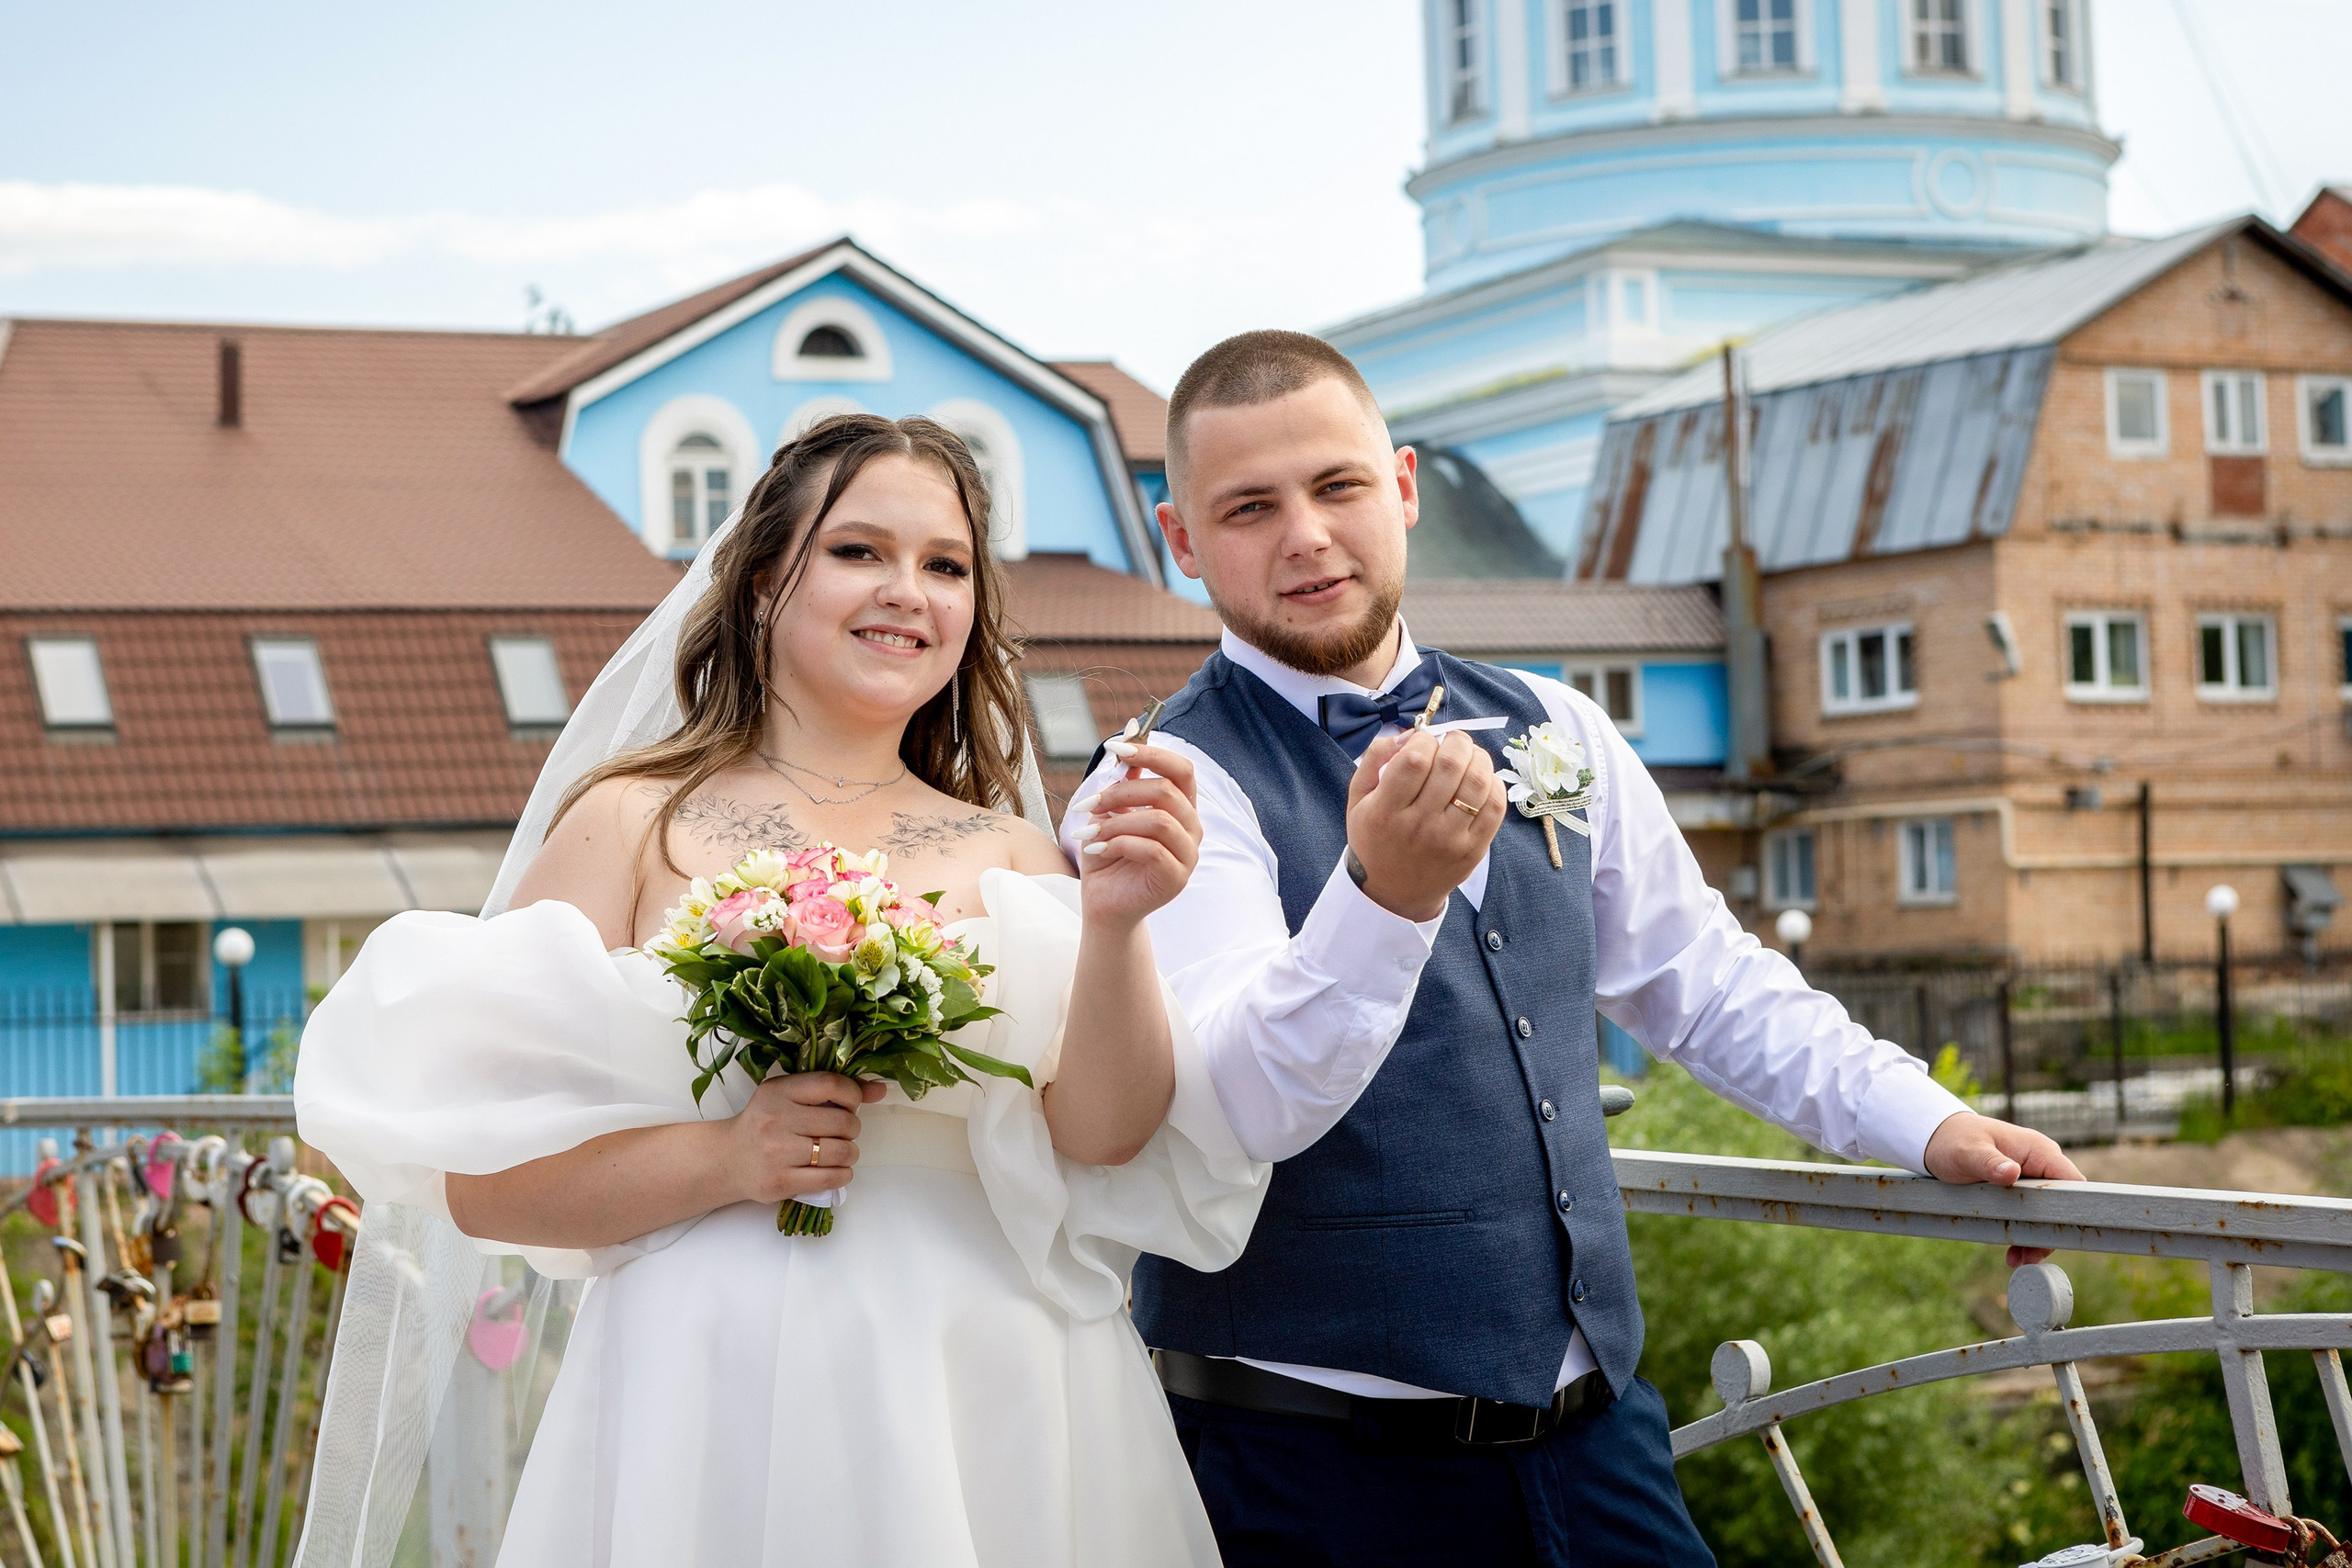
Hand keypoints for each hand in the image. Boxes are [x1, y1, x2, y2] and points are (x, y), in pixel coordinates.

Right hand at [722, 1072, 885, 1205]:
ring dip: (851, 1153)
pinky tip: (835, 1169)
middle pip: (842, 1122)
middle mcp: (776, 1119)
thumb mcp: (788, 1096)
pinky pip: (831, 1178)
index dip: (853, 1094)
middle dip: (852, 1128)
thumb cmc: (764, 1123)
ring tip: (841, 1151)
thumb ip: (832, 1089)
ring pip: (841, 1151)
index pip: (831, 1084)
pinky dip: (843, 1174)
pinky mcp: (780, 1181)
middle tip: (843, 1132)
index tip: (852, 1104)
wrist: (727, 1159)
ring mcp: (777, 1152)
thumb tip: (880, 1089)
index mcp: (778, 1091)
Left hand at [1071, 738, 1201, 929]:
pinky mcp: (1176, 879)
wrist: (1104, 903)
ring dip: (1114, 822)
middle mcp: (1192, 829)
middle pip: (1166, 791)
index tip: (1114, 748)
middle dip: (1119, 793)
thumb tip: (1130, 728)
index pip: (1181, 769)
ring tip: (1087, 833)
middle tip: (1085, 804)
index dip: (1151, 753)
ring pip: (1158, 820)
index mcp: (1181, 808)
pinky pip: (1151, 850)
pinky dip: (1118, 844)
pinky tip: (1096, 849)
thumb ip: (1123, 777)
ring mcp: (1188, 856)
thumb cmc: (1107, 854)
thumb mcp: (1110, 810)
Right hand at [1345, 729, 1505, 920]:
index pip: (1414, 759)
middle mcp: (1418, 826)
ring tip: (1470, 755)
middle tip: (1453, 741)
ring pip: (1477, 782)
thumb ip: (1375, 759)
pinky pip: (1495, 807)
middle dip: (1456, 741)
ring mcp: (1449, 840)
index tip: (1424, 741)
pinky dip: (1493, 784)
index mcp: (1385, 811)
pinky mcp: (1473, 850)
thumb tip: (1408, 733)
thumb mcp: (1358, 799)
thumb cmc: (1375, 838)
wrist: (1393, 892)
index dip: (1424, 739)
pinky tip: (1481, 779)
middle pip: (1450, 765)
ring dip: (1478, 757)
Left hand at [1922, 1111, 2084, 1266]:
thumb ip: (1990, 1163)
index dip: (2073, 1206)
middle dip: (2049, 1231)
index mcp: (2038, 1150)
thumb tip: (2012, 1173)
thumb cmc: (1954, 1140)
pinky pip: (2030, 1217)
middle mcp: (2041, 1164)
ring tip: (2018, 1259)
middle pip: (2061, 1203)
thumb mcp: (1967, 1152)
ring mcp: (2031, 1179)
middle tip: (2031, 1255)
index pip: (2071, 1180)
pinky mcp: (2020, 1193)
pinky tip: (2013, 1254)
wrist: (1937, 1140)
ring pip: (2046, 1215)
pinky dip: (2024, 1234)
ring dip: (2036, 1238)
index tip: (2058, 1232)